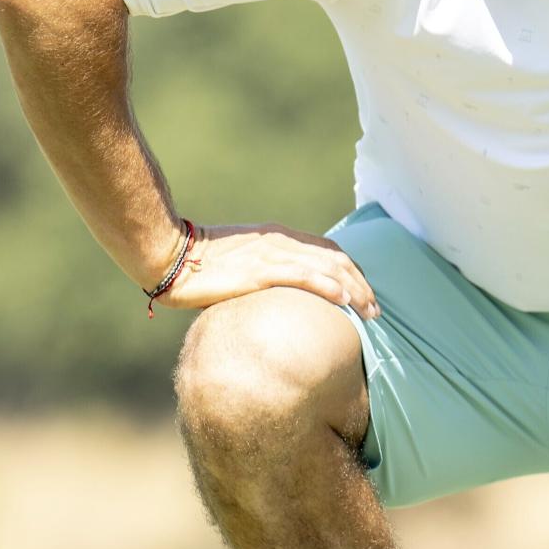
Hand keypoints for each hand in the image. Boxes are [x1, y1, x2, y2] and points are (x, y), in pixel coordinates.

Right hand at [153, 223, 379, 318]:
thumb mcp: (241, 264)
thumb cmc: (200, 265)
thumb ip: (264, 272)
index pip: (328, 251)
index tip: (366, 292)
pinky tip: (344, 299)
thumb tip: (279, 297)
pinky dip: (327, 286)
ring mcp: (271, 254)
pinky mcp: (259, 271)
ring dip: (354, 290)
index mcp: (278, 237)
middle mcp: (281, 242)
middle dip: (362, 284)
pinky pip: (302, 277)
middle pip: (336, 260)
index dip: (353, 271)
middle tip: (377, 310)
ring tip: (371, 311)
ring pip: (326, 268)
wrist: (170, 257)